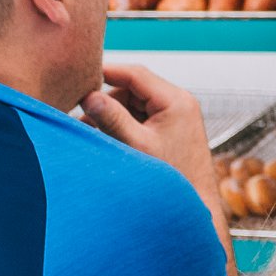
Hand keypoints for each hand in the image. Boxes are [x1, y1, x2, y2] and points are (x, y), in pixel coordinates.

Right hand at [80, 64, 217, 206]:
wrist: (195, 204)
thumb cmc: (172, 178)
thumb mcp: (137, 146)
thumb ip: (112, 119)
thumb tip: (88, 96)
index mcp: (176, 100)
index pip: (135, 74)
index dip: (105, 72)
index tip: (79, 77)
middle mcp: (180, 102)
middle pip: (133, 88)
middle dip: (107, 101)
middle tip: (81, 116)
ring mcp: (177, 114)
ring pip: (135, 102)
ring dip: (113, 113)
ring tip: (91, 131)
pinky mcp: (172, 127)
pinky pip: (142, 116)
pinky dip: (124, 124)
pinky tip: (106, 137)